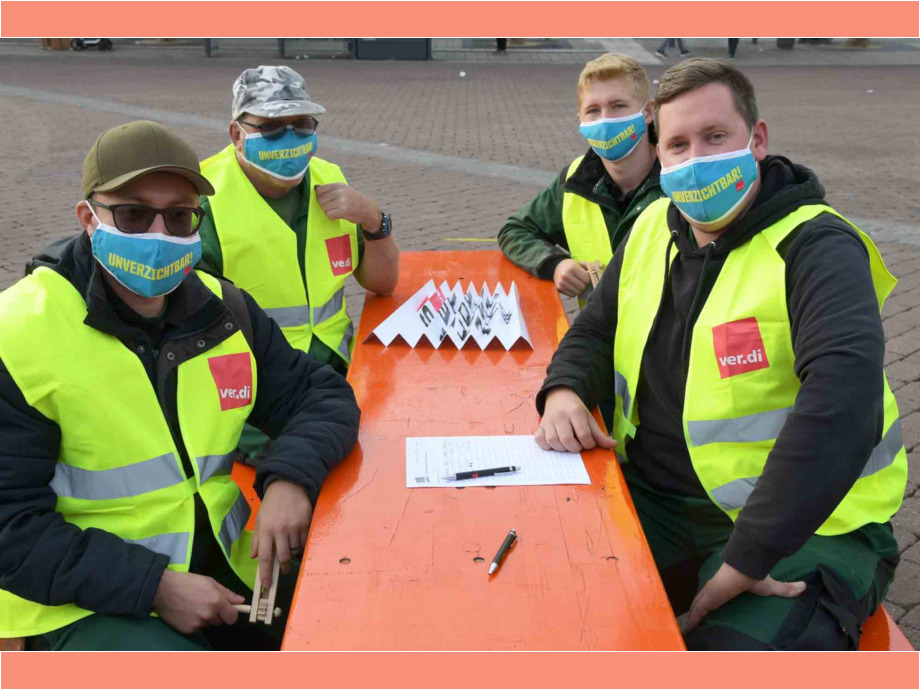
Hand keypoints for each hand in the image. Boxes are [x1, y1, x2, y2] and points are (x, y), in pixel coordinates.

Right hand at [152, 570, 245, 633]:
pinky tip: (187, 612)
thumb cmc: (188, 582)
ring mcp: (197, 624)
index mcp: (216, 601)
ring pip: (208, 624)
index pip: (232, 617)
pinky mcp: (187, 630)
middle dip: (217, 614)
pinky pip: (197, 628)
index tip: (228, 610)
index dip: (231, 614)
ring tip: (194, 606)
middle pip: (220, 621)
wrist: (163, 589)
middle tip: (206, 603)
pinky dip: (194, 622)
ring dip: (205, 618)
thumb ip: (227, 593)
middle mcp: (208, 615)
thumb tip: (241, 601)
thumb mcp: (210, 582)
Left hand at [251, 480, 313, 587]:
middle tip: (283, 571)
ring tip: (290, 545)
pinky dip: (301, 545)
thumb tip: (255, 557)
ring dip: (292, 553)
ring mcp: (294, 527)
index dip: (265, 573)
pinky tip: (297, 538)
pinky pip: (304, 542)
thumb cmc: (271, 505)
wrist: (288, 486)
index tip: (266, 585)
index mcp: (266, 530)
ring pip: (295, 550)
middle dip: (283, 568)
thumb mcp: (260, 520)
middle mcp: (280, 530)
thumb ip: (258, 539)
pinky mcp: (306, 523)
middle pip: (283, 557)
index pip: (265, 557)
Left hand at [314, 183, 380, 229]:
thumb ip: (330, 189)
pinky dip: (332, 217)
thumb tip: (315, 187)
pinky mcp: (343, 211)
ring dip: (329, 212)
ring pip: (324, 208)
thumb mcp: (343, 190)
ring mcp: (342, 201)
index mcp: (338, 185)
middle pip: (321, 199)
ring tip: (337, 211)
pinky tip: (338, 215)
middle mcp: (340, 191)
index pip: (320, 190)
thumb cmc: (354, 200)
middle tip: (334, 207)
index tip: (327, 200)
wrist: (368, 209)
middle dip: (325, 205)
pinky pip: (329, 215)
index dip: (320, 197)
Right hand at [535, 387, 616, 452]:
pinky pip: (539, 440)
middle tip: (577, 446)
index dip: (588, 444)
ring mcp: (548, 420)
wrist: (560, 396)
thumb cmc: (576, 410)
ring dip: (561, 448)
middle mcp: (561, 416)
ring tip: (567, 445)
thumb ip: (599, 434)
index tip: (589, 443)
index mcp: (576, 412)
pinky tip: (554, 444)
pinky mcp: (540, 425)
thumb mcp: (589, 419)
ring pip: (553, 441)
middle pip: (567, 439)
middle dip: (575, 448)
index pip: (583, 434)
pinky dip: (546, 445)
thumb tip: (614, 444)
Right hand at [553, 259, 591, 296]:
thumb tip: (602, 266)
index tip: (585, 276)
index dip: (588, 278)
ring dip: (580, 289)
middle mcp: (566, 276)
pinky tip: (573, 287)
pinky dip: (574, 292)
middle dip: (584, 284)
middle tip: (582, 281)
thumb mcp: (580, 263)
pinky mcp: (560, 288)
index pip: (586, 279)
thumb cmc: (571, 265)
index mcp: (572, 268)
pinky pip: (572, 295)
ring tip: (577, 284)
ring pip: (578, 292)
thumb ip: (590, 266)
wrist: (556, 267)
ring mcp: (562, 283)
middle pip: (582, 286)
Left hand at [686, 562, 806, 631]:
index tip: (705, 607)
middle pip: (702, 601)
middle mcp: (714, 590)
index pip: (714, 595)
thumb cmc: (755, 576)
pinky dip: (692, 619)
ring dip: (691, 616)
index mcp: (725, 587)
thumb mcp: (771, 587)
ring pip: (697, 607)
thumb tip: (804, 586)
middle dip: (696, 609)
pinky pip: (697, 611)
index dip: (709, 600)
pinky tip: (686, 628)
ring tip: (685, 627)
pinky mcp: (708, 598)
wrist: (746, 568)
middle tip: (690, 620)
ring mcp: (709, 594)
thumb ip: (785, 589)